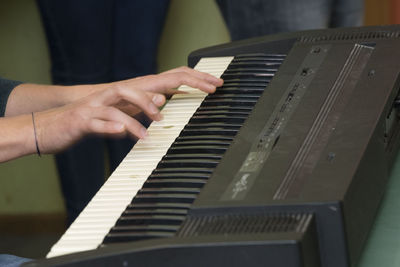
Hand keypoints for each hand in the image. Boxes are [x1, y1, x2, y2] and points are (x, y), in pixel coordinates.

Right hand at [33, 67, 222, 153]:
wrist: (49, 126)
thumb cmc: (88, 121)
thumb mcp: (119, 114)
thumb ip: (139, 109)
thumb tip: (162, 103)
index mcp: (126, 93)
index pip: (163, 81)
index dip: (190, 80)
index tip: (214, 86)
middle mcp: (113, 94)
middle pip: (149, 83)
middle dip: (179, 84)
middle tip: (204, 92)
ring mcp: (97, 105)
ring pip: (123, 99)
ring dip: (142, 107)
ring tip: (157, 122)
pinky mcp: (84, 120)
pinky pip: (103, 122)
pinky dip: (118, 127)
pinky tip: (131, 134)